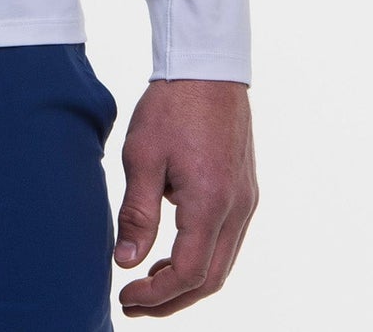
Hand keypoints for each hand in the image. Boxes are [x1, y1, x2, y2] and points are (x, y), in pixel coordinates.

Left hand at [114, 78, 257, 316]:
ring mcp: (246, 201)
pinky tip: (172, 253)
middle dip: (172, 299)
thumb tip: (125, 262)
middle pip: (211, 279)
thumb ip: (137, 214)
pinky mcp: (245, 191)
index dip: (157, 294)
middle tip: (133, 303)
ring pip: (223, 263)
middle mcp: (237, 210)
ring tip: (148, 283)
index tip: (126, 297)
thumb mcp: (142, 157)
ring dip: (188, 281)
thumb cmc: (170, 107)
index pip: (189, 273)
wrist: (206, 69)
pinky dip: (201, 258)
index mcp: (211, 204)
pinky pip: (227, 240)